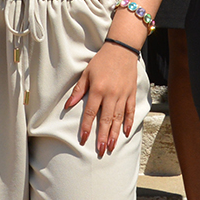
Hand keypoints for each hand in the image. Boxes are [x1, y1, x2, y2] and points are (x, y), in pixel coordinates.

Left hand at [64, 41, 139, 156]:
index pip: (90, 112)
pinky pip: (130, 110)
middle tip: (100, 150)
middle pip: (106, 119)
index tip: (83, 139)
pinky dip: (129, 122)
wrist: (122, 49)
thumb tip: (68, 105)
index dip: (86, 126)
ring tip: (111, 146)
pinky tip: (125, 132)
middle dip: (103, 136)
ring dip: (114, 133)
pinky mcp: (131, 93)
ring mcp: (123, 95)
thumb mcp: (86, 73)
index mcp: (98, 89)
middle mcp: (111, 94)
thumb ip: (78, 90)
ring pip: (118, 118)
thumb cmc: (102, 61)